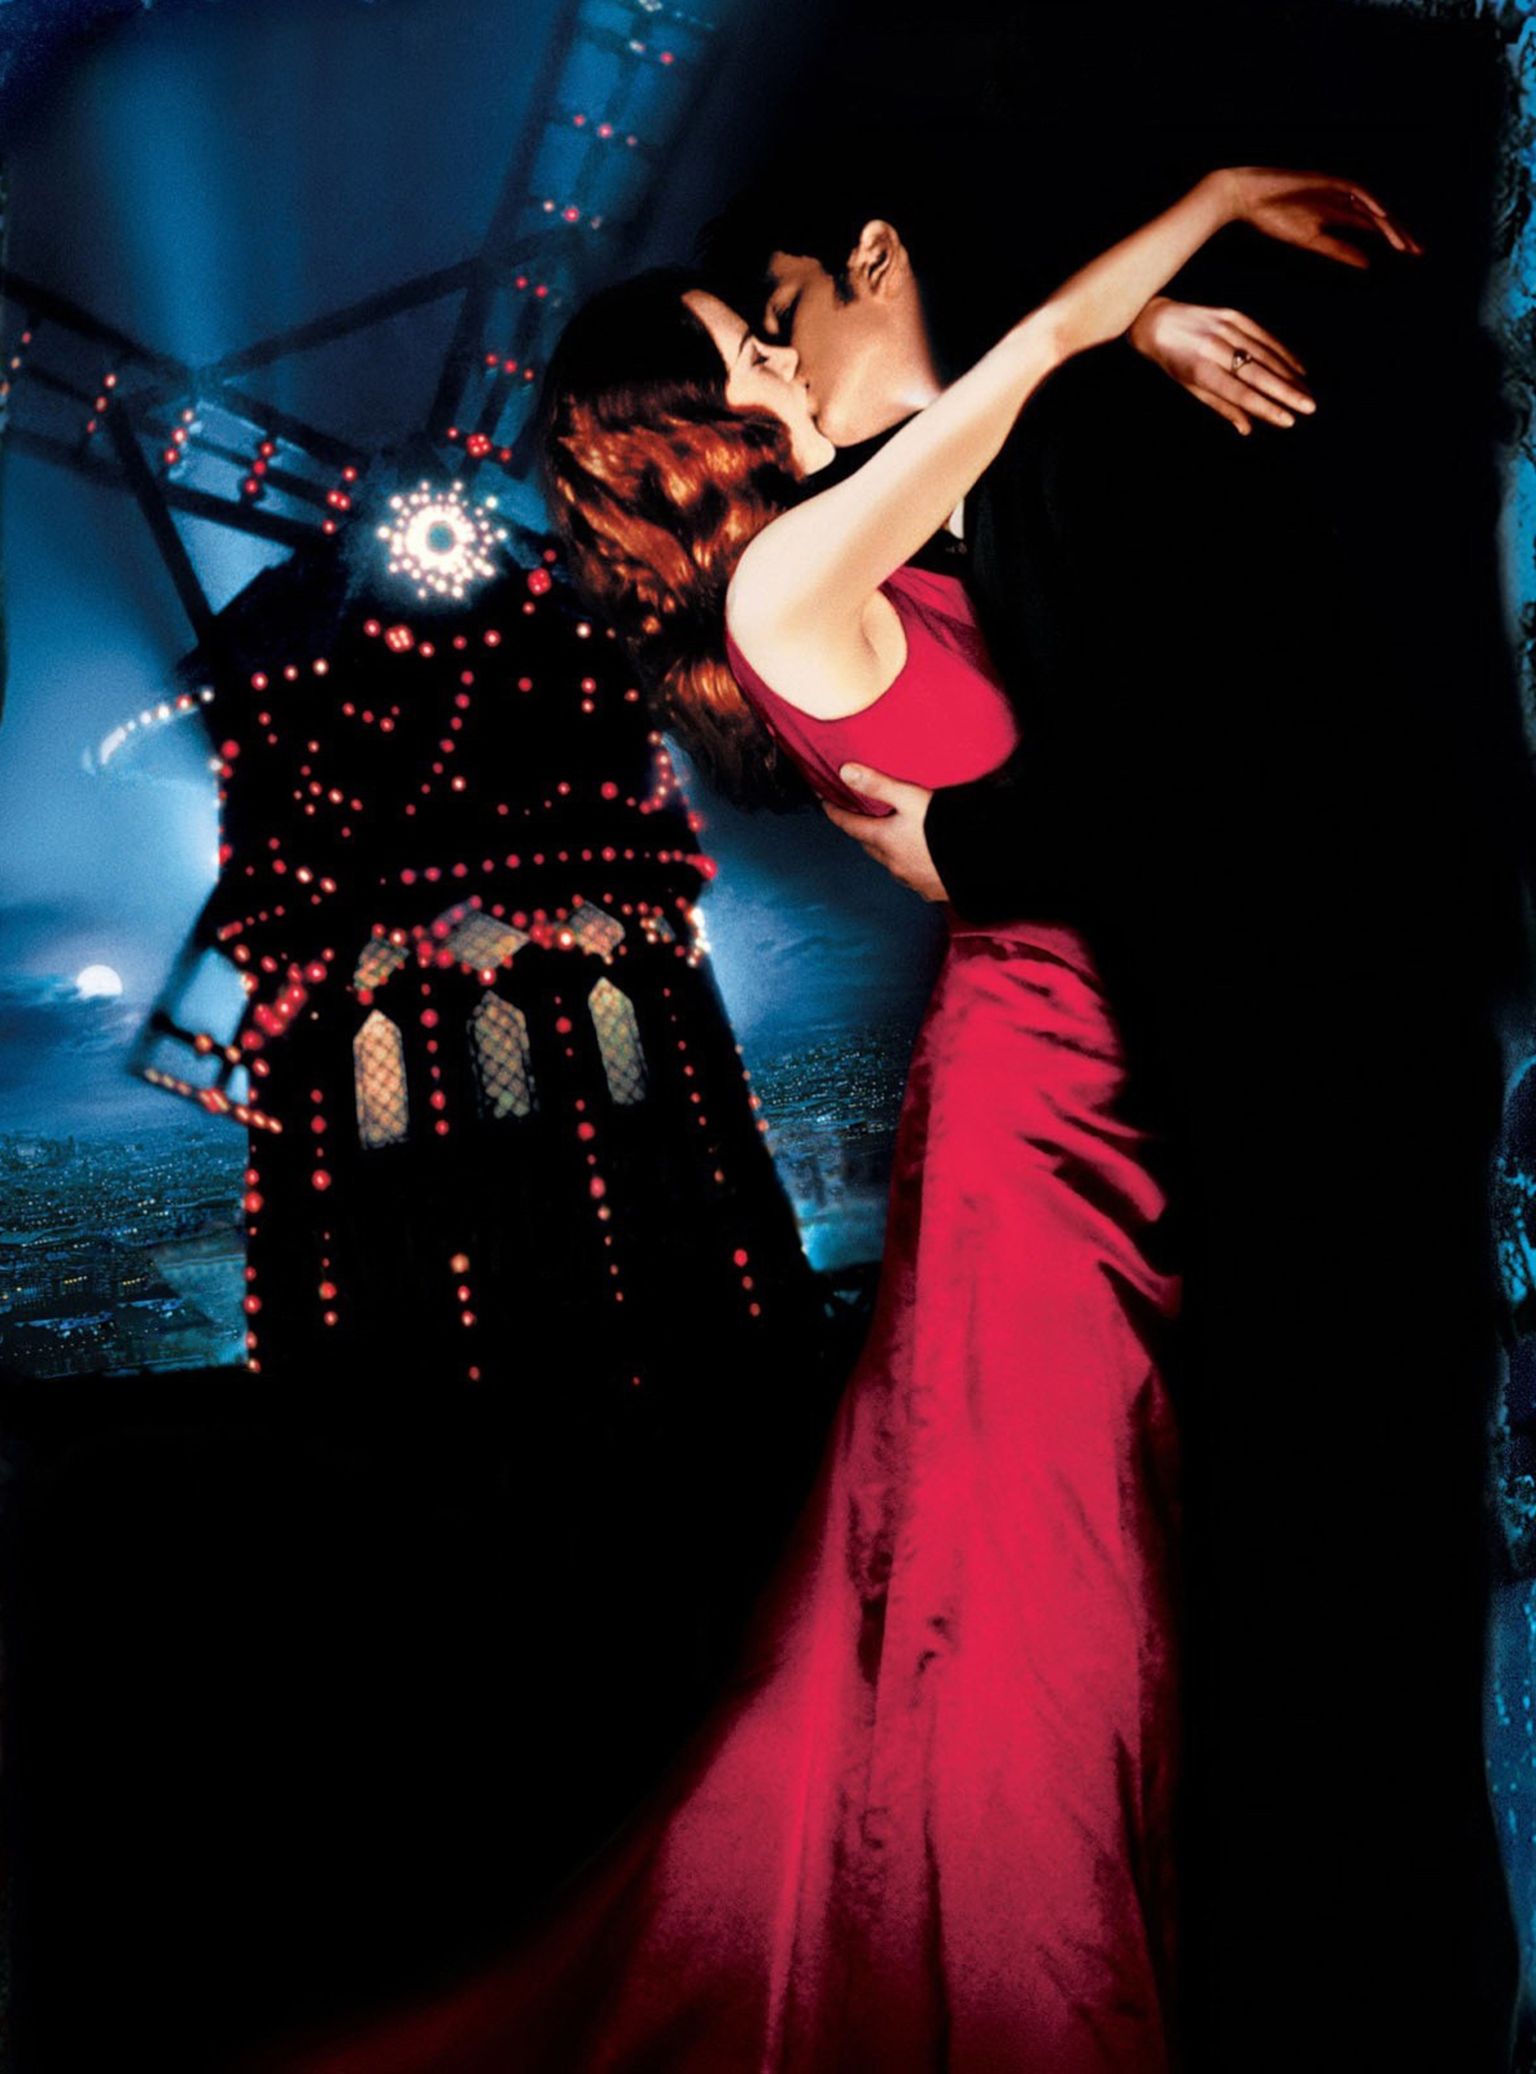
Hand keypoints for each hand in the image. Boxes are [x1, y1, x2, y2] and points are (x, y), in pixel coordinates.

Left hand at [822, 765, 948, 902]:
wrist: (980, 862)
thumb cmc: (944, 829)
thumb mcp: (910, 798)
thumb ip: (878, 784)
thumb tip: (845, 772)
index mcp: (885, 840)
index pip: (851, 825)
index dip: (836, 813)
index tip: (825, 804)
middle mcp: (893, 864)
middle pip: (870, 846)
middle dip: (863, 833)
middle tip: (860, 819)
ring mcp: (912, 880)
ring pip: (890, 864)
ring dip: (887, 852)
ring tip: (892, 839)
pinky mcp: (930, 890)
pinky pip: (912, 878)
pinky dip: (910, 867)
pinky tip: (920, 861)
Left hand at [1127, 296, 1314, 435]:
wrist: (1158, 322)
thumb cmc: (1174, 363)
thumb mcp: (1192, 388)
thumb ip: (1222, 406)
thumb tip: (1247, 428)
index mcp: (1201, 370)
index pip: (1240, 393)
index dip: (1266, 407)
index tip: (1289, 420)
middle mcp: (1215, 347)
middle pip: (1258, 374)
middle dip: (1286, 392)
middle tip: (1310, 408)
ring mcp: (1226, 328)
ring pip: (1265, 354)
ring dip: (1290, 376)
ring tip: (1306, 394)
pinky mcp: (1235, 314)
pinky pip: (1265, 336)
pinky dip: (1283, 353)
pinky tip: (1298, 370)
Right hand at [1224, 166, 1422, 268]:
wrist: (1247, 196)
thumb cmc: (1272, 218)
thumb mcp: (1311, 241)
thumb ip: (1339, 250)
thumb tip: (1368, 264)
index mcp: (1337, 214)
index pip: (1372, 227)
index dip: (1393, 239)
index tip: (1410, 255)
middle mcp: (1342, 200)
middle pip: (1378, 216)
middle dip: (1398, 233)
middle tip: (1417, 252)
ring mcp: (1335, 189)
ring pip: (1370, 206)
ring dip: (1388, 223)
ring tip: (1403, 243)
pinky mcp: (1326, 180)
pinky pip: (1354, 191)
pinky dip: (1368, 203)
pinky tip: (1381, 217)